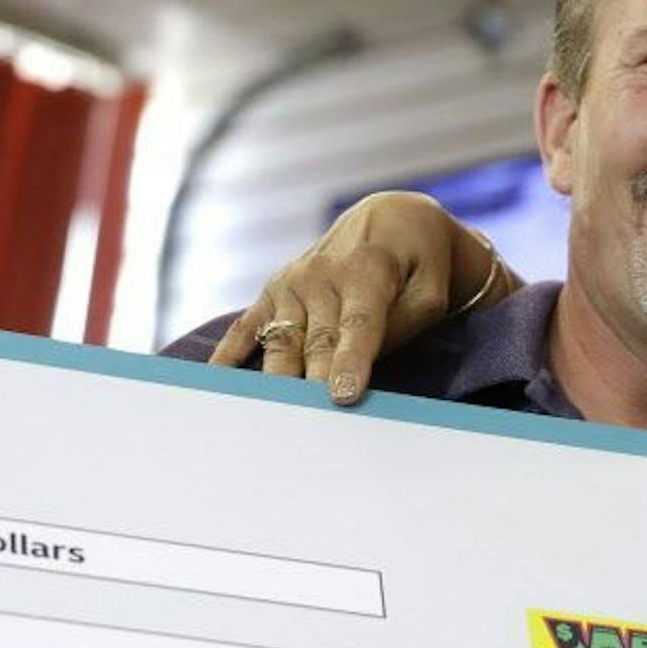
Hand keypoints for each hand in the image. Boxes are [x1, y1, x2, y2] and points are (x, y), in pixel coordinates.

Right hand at [204, 191, 514, 403]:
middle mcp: (321, 276)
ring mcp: (290, 285)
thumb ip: (406, 324)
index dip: (350, 361)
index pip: (358, 324)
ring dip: (274, 381)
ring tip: (267, 420)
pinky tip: (215, 383)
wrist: (388, 221)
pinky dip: (228, 356)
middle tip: (309, 427)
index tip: (343, 396)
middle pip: (315, 341)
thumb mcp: (432, 288)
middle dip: (311, 382)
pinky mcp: (271, 294)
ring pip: (281, 342)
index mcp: (367, 270)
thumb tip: (366, 362)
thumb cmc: (417, 263)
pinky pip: (245, 329)